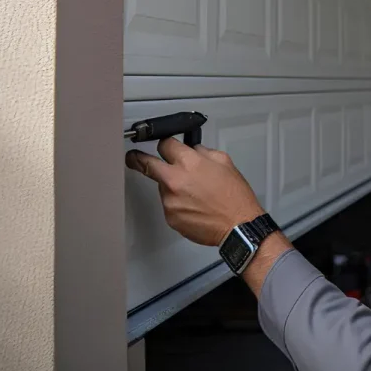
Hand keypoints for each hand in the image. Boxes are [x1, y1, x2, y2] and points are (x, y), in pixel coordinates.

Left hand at [126, 138, 263, 246]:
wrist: (238, 225)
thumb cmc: (234, 197)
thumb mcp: (225, 162)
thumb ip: (204, 152)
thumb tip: (193, 150)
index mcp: (189, 162)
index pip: (165, 145)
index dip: (165, 144)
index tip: (161, 146)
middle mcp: (175, 180)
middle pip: (146, 164)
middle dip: (137, 159)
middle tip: (133, 158)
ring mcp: (170, 200)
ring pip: (162, 187)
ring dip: (173, 187)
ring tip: (196, 195)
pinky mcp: (170, 217)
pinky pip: (169, 205)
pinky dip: (178, 204)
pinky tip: (195, 206)